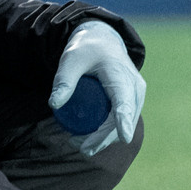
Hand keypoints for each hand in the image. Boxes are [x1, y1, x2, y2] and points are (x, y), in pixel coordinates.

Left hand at [49, 20, 144, 156]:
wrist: (103, 41)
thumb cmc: (87, 48)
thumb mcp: (71, 59)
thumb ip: (64, 80)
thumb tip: (54, 105)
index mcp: (121, 75)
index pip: (124, 101)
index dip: (124, 121)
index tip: (124, 138)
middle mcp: (135, 87)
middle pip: (123, 119)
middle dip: (105, 138)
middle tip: (80, 148)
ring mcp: (136, 96)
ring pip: (124, 124)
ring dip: (105, 138)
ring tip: (79, 145)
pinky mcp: (132, 102)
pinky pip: (123, 120)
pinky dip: (109, 132)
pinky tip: (90, 139)